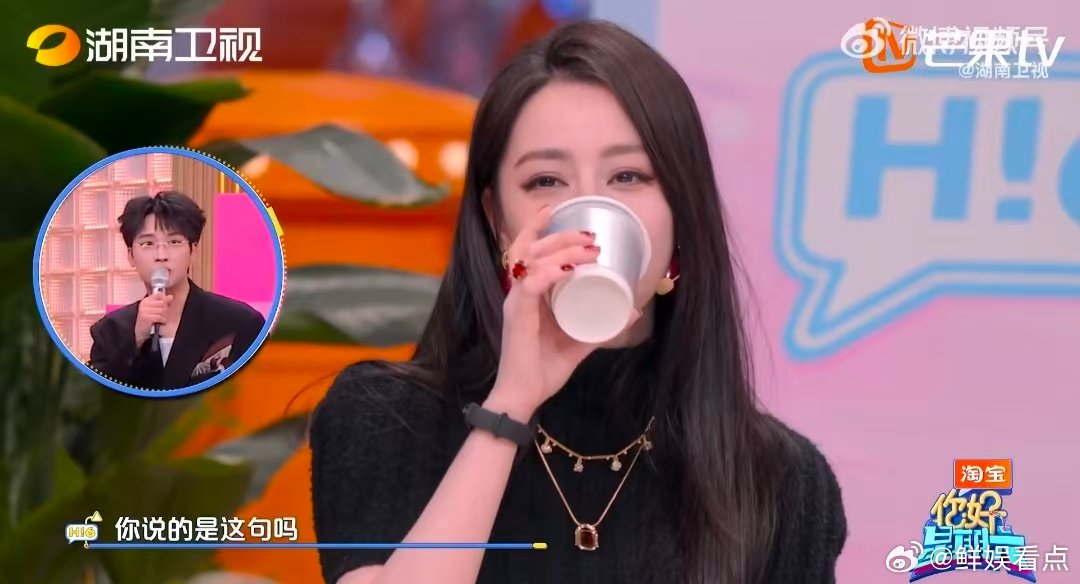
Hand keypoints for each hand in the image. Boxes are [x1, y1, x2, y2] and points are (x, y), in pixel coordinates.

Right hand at [134, 292, 172, 346]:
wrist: (140, 332)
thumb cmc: (149, 320)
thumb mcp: (155, 310)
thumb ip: (163, 302)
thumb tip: (170, 296)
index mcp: (146, 300)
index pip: (159, 295)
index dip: (165, 300)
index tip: (164, 306)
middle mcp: (144, 304)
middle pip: (163, 303)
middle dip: (165, 310)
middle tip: (161, 315)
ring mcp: (144, 310)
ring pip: (163, 310)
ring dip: (164, 317)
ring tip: (159, 320)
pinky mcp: (146, 317)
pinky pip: (160, 317)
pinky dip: (162, 321)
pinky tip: (158, 322)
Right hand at [485, 206, 641, 421]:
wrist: (524, 396)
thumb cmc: (544, 368)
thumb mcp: (580, 342)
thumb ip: (602, 325)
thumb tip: (632, 309)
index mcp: (528, 294)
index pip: (527, 250)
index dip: (539, 228)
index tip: (557, 211)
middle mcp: (518, 293)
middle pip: (531, 248)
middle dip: (560, 236)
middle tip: (589, 236)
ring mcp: (516, 303)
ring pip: (531, 261)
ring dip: (560, 250)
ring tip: (587, 250)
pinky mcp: (517, 316)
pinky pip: (529, 286)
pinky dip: (548, 274)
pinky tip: (567, 269)